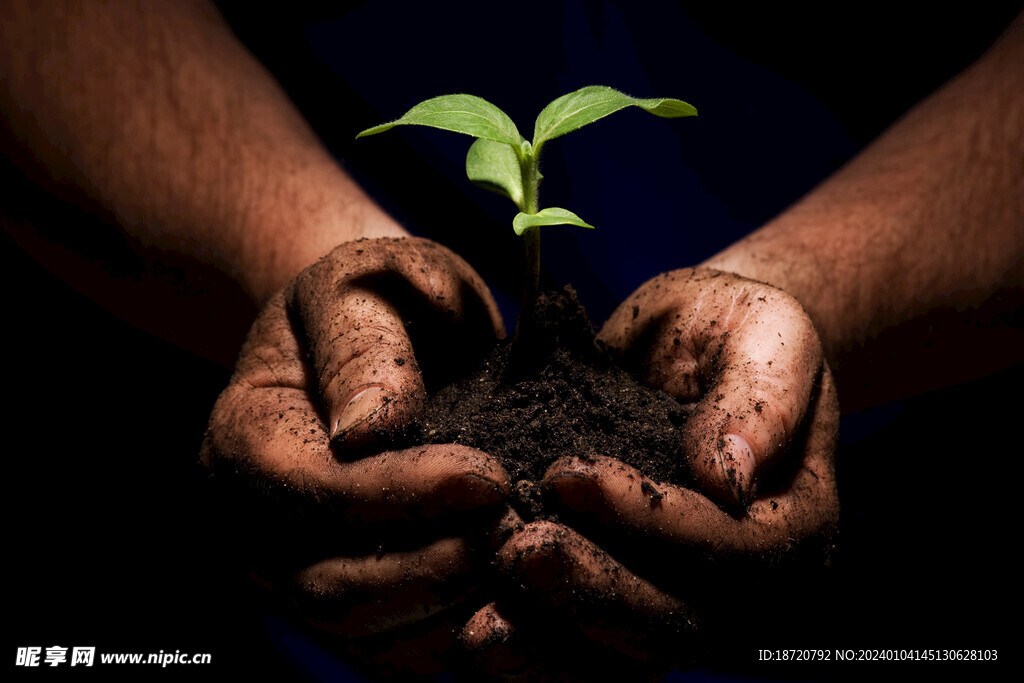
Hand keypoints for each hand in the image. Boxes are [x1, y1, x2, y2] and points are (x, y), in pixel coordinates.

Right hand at [200, 237, 510, 675]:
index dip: (399, 495)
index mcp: (244, 438)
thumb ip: (360, 348)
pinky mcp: (344, 599)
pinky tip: (510, 600)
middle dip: (431, 566)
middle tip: (515, 529)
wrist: (378, 335)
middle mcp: (254, 522)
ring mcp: (294, 570)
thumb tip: (369, 431)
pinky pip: (392, 649)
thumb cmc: (372, 299)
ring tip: (520, 561)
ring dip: (449, 609)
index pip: (312, 491)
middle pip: (328, 584)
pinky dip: (452, 635)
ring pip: (362, 634)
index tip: (488, 476)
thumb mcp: (361, 286)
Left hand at [464, 268, 838, 675]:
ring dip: (550, 643)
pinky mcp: (634, 596)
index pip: (729, 548)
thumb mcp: (766, 336)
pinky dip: (535, 649)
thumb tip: (728, 477)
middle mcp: (748, 583)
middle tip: (515, 552)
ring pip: (625, 651)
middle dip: (591, 589)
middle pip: (675, 619)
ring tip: (478, 625)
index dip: (648, 521)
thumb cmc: (735, 329)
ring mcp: (690, 601)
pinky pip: (589, 647)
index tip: (567, 476)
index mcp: (794, 524)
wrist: (699, 344)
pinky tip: (474, 636)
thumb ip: (759, 399)